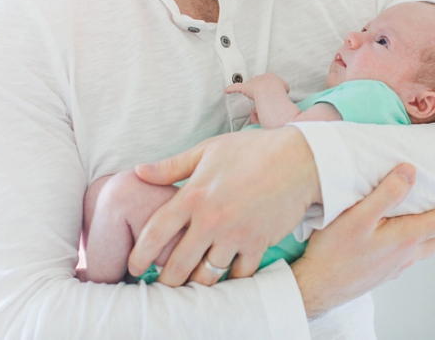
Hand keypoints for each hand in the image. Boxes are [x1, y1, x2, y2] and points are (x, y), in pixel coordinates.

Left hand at [127, 126, 319, 286]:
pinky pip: (239, 274)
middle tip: (163, 284)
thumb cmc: (254, 150)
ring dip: (198, 281)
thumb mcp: (209, 150)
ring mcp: (235, 235)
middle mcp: (211, 220)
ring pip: (207, 276)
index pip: (155, 232)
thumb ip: (172, 166)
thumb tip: (138, 171)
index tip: (133, 267)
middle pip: (177, 266)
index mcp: (194, 195)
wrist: (300, 160)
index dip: (139, 255)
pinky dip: (231, 277)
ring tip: (192, 281)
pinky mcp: (258, 244)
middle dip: (166, 281)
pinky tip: (226, 274)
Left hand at [224, 73, 289, 100]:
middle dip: (260, 88)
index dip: (270, 87)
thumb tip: (282, 93)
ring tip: (253, 96)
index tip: (272, 92)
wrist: (271, 90)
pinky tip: (226, 90)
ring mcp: (252, 82)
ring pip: (250, 85)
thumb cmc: (279, 90)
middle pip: (258, 82)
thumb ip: (283, 89)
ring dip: (251, 91)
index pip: (269, 80)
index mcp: (270, 76)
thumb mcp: (286, 88)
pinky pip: (236, 87)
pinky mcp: (245, 88)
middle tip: (263, 95)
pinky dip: (231, 89)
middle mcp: (261, 77)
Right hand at [292, 164, 434, 317]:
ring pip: (429, 249)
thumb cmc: (334, 253)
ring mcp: (395, 266)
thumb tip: (410, 171)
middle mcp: (406, 254)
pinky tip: (413, 245)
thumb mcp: (358, 217)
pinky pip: (413, 256)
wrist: (316, 288)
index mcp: (405, 237)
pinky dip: (424, 246)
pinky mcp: (383, 273)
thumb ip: (386, 193)